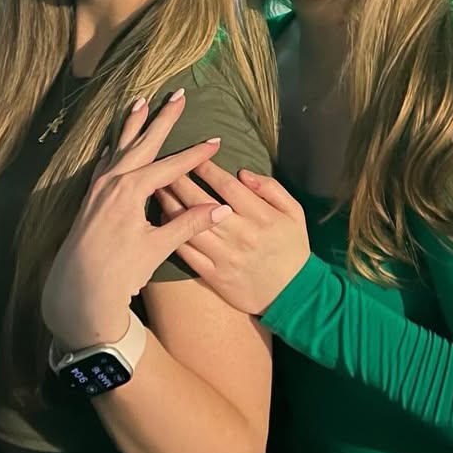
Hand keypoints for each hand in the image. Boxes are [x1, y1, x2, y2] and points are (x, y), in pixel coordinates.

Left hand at [41, 90, 231, 347]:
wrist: (76, 292)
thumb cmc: (118, 272)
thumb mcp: (157, 248)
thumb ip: (189, 224)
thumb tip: (223, 208)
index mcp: (131, 190)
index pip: (171, 165)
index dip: (195, 154)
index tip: (216, 139)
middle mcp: (112, 181)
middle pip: (144, 142)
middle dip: (163, 118)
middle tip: (178, 94)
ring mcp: (98, 187)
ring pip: (121, 146)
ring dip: (133, 125)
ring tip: (141, 102)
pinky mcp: (90, 197)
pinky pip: (105, 161)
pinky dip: (115, 147)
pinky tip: (115, 143)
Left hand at [155, 162, 310, 314]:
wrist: (293, 295)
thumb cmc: (293, 248)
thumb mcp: (294, 213)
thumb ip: (271, 188)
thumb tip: (243, 173)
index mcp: (260, 216)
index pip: (226, 185)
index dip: (206, 168)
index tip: (194, 157)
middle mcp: (240, 234)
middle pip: (201, 202)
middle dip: (179, 180)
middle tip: (164, 166)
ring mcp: (225, 257)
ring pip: (188, 226)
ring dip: (170, 205)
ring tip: (157, 188)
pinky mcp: (214, 276)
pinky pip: (187, 253)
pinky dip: (172, 235)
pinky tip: (163, 221)